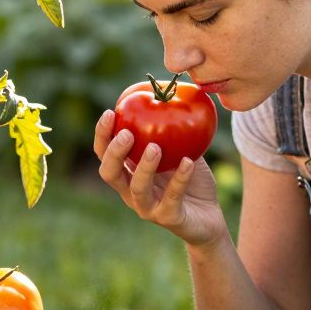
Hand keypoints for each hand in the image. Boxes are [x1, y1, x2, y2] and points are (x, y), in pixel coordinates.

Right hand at [93, 110, 228, 246]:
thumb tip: (170, 90)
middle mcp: (131, 192)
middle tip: (127, 134)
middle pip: (109, 173)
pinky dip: (179, 179)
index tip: (110, 112)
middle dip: (114, 153)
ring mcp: (147, 208)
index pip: (104, 154)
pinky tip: (188, 162)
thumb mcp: (180, 149)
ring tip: (155, 147)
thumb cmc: (190, 180)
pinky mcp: (168, 219)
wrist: (208, 218)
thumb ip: (171, 128)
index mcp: (127, 173)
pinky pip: (172, 198)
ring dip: (144, 167)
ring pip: (137, 189)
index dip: (102, 135)